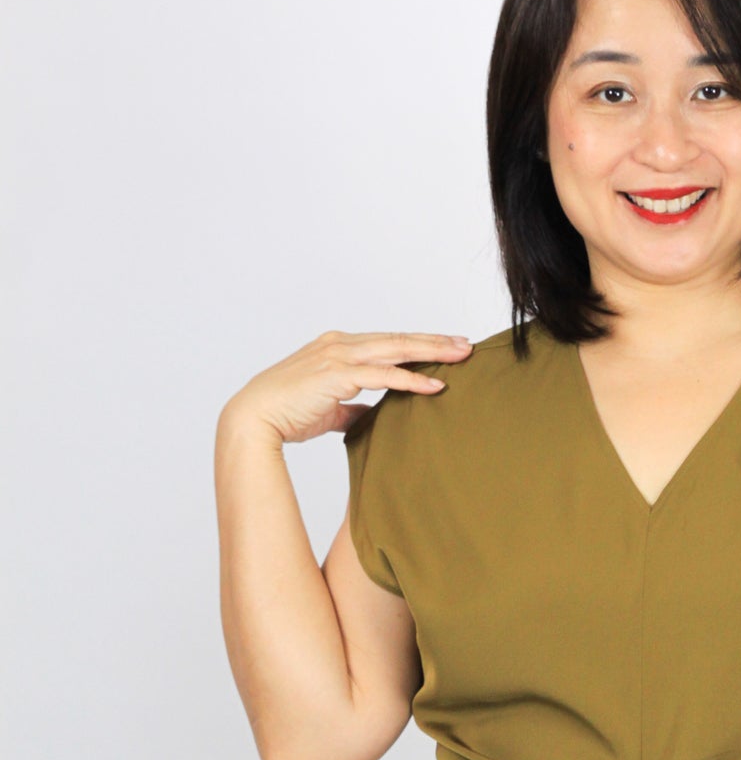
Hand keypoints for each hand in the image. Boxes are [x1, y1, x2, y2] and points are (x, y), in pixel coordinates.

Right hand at [220, 329, 472, 444]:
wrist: (254, 420)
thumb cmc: (286, 414)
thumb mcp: (328, 409)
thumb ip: (351, 407)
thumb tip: (370, 416)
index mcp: (337, 348)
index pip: (387, 343)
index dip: (418, 345)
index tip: (445, 349)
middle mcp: (340, 345)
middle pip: (398, 339)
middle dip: (435, 342)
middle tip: (467, 345)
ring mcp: (338, 356)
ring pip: (396, 350)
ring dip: (431, 353)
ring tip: (461, 356)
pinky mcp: (338, 375)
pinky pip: (384, 375)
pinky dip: (412, 380)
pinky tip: (436, 386)